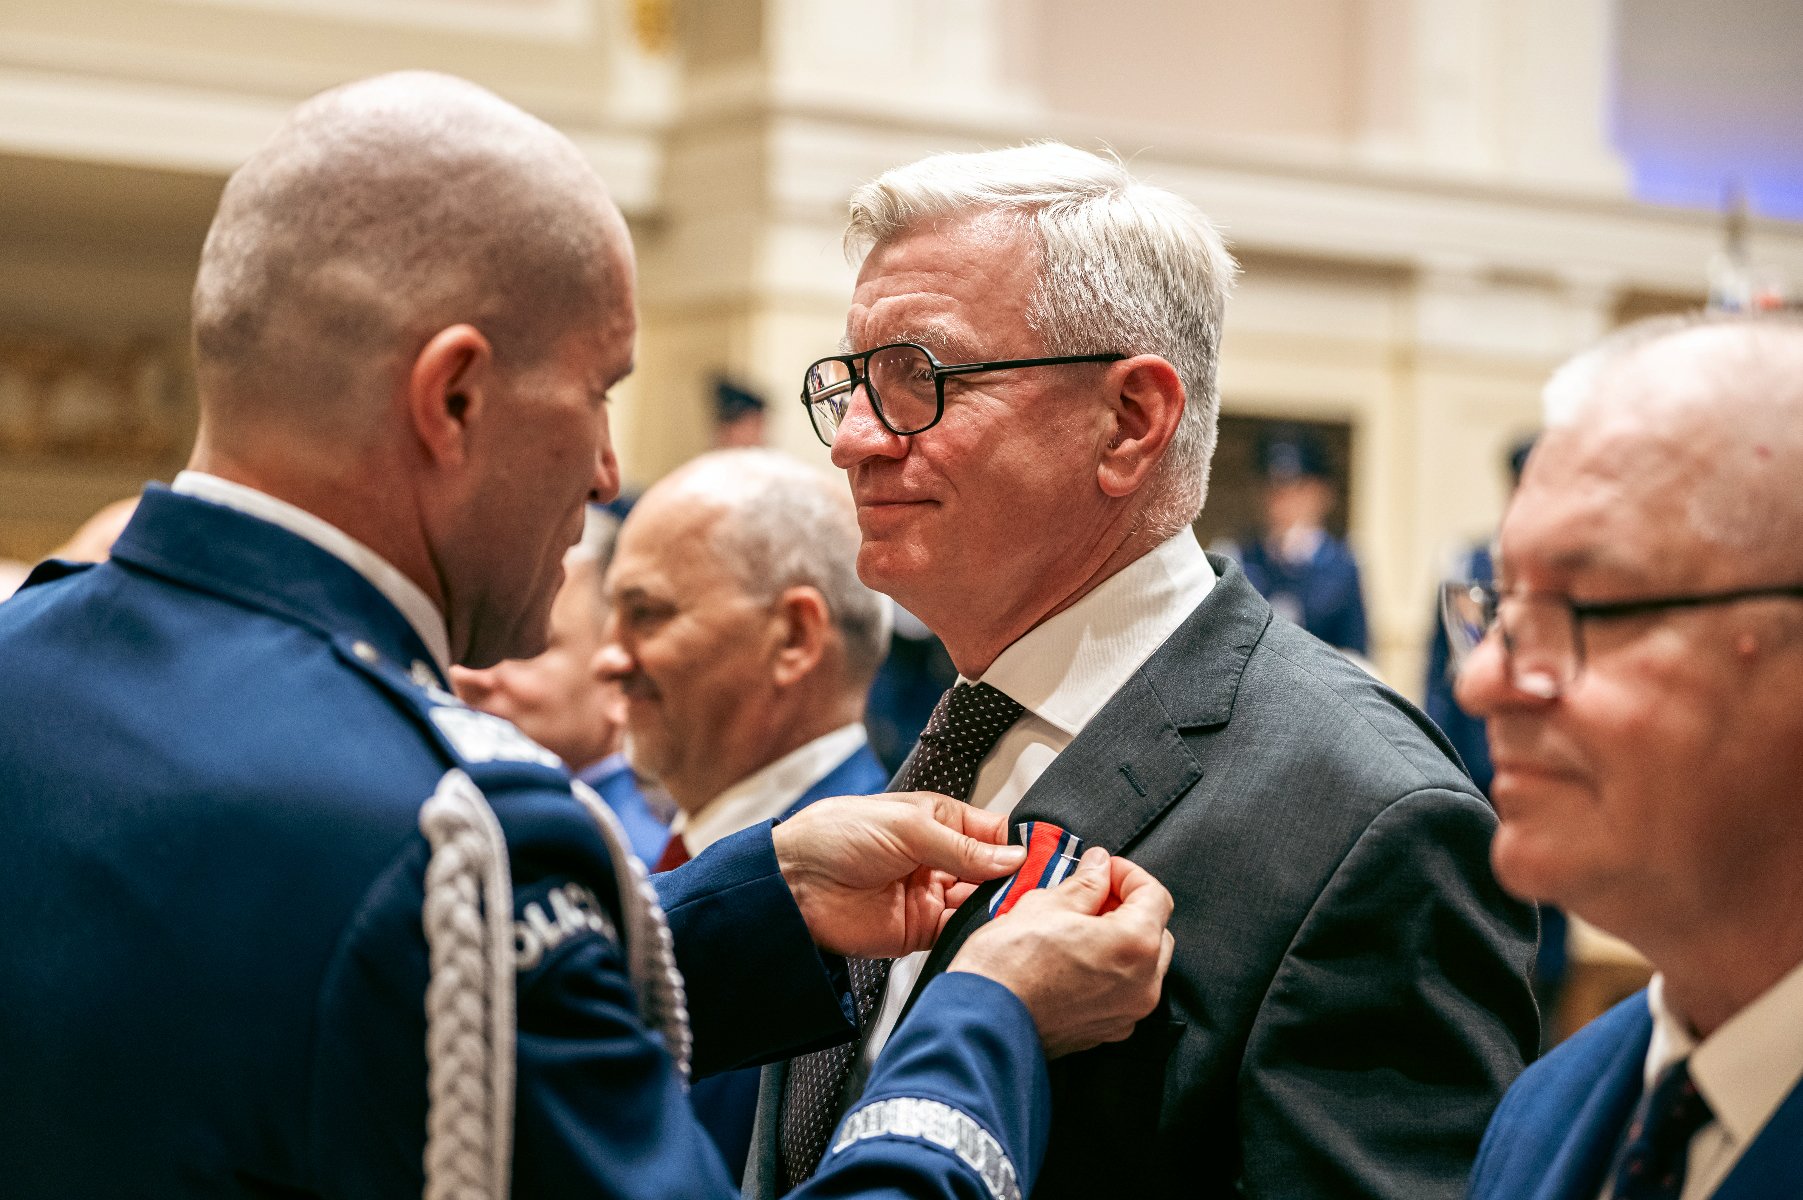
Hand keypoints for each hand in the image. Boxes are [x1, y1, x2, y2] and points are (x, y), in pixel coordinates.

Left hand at [773, 791, 1026, 958]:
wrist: (792, 884)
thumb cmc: (836, 835)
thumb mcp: (907, 827)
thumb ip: (962, 847)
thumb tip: (1012, 858)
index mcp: (938, 820)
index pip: (993, 833)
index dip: (1021, 844)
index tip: (1048, 856)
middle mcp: (938, 858)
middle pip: (994, 871)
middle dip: (1017, 879)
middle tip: (1043, 888)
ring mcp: (930, 895)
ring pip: (981, 903)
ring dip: (1001, 906)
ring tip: (1024, 909)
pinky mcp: (920, 930)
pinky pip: (959, 932)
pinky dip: (978, 932)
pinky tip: (995, 929)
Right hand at [948, 847, 1173, 1057]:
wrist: (983, 1022)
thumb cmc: (1007, 966)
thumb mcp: (1046, 904)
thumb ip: (1086, 883)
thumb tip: (1099, 867)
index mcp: (1134, 944)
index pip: (1154, 896)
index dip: (1128, 874)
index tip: (1104, 869)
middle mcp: (1143, 984)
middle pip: (1156, 931)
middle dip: (1128, 908)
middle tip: (1093, 894)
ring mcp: (1128, 1013)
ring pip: (1143, 965)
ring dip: (1122, 940)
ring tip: (1080, 927)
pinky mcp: (1108, 1031)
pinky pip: (1124, 992)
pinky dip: (1111, 971)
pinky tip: (1076, 959)